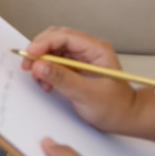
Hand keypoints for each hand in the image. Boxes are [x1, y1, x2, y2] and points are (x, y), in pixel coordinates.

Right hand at [22, 27, 154, 140]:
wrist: (127, 119)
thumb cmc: (115, 108)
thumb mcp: (87, 94)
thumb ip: (62, 79)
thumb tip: (38, 66)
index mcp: (96, 49)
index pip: (64, 36)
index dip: (44, 43)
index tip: (30, 54)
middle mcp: (88, 49)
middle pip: (56, 39)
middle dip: (39, 50)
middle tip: (27, 64)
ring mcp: (81, 58)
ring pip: (54, 50)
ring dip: (42, 61)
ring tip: (38, 78)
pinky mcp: (76, 68)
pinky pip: (55, 62)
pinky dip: (46, 70)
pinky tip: (46, 83)